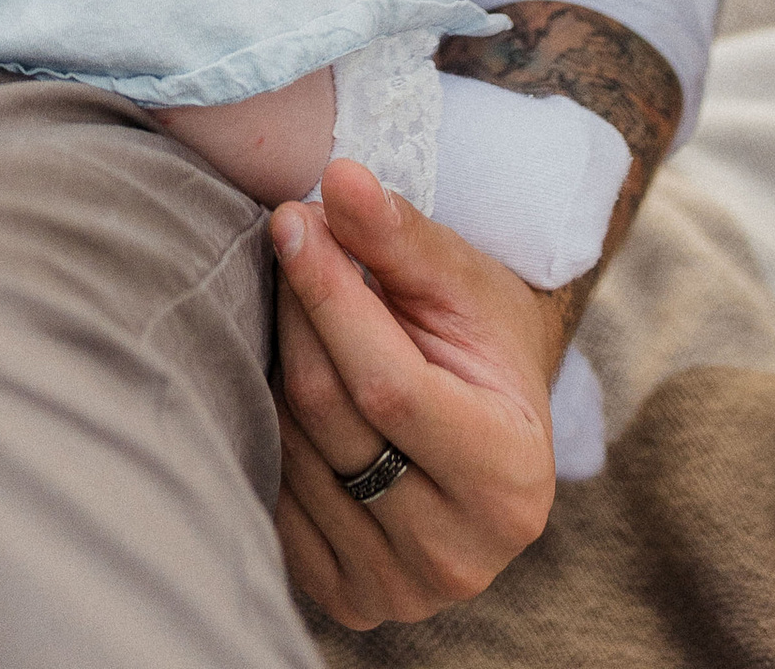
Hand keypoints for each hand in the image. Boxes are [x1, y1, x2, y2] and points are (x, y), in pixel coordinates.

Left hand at [268, 159, 557, 625]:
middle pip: (331, 414)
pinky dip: (267, 421)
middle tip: (288, 238)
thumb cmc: (480, 341)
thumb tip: (339, 178)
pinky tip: (284, 373)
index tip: (292, 218)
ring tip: (293, 302)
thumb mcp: (462, 282)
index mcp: (508, 477)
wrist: (487, 428)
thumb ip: (400, 236)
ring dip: (273, 359)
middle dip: (297, 310)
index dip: (330, 295)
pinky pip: (273, 494)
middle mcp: (458, 554)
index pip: (389, 384)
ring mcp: (399, 588)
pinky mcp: (345, 597)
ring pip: (291, 450)